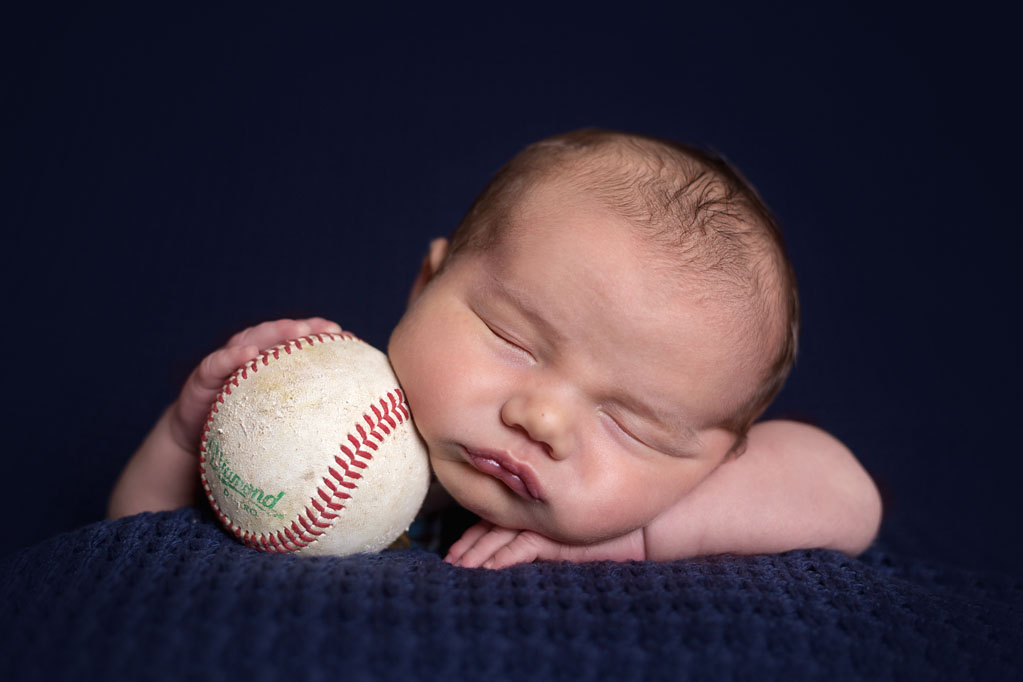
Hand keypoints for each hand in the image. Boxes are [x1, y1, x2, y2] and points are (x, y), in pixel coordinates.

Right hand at [167, 317, 343, 454]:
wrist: (195, 444)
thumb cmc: (241, 433)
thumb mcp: (275, 427)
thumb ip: (301, 419)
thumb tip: (350, 435)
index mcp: (269, 366)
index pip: (298, 344)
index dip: (321, 335)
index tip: (346, 335)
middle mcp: (250, 358)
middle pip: (279, 336)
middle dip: (304, 328)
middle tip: (327, 329)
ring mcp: (227, 364)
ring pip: (251, 340)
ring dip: (274, 332)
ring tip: (297, 330)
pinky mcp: (203, 377)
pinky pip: (216, 364)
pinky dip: (231, 357)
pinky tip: (248, 355)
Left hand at [444, 521, 645, 568]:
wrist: (639, 525)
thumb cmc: (607, 527)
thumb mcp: (568, 529)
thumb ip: (543, 530)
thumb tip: (511, 547)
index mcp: (535, 509)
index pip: (496, 519)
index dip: (473, 534)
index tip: (454, 550)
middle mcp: (535, 513)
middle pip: (491, 526)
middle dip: (468, 545)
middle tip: (449, 560)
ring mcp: (543, 523)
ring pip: (499, 537)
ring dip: (477, 554)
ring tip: (458, 568)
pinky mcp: (554, 537)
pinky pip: (521, 548)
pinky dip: (501, 559)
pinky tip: (485, 570)